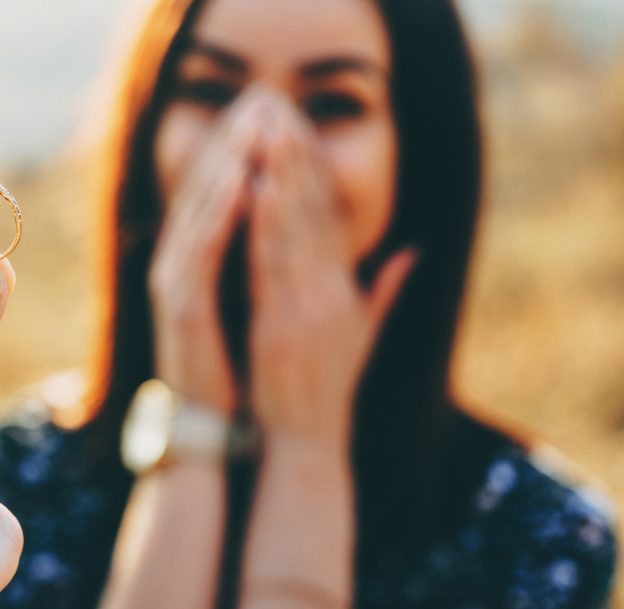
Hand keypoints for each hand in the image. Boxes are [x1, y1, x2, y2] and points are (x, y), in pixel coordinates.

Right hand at [148, 87, 269, 413]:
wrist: (216, 426)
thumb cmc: (245, 370)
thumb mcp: (273, 308)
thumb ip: (290, 269)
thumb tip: (321, 238)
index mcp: (205, 263)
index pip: (227, 194)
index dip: (250, 151)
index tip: (279, 112)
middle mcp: (184, 264)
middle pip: (207, 188)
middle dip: (235, 141)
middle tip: (261, 96)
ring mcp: (177, 282)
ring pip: (201, 207)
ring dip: (227, 160)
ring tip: (254, 120)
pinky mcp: (179, 303)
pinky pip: (200, 246)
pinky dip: (219, 210)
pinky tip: (243, 177)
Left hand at [247, 95, 416, 455]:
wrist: (306, 442)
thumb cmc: (325, 390)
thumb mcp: (361, 335)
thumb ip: (383, 290)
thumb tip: (412, 251)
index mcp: (344, 291)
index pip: (332, 218)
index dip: (315, 169)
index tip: (300, 128)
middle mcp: (329, 292)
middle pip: (316, 212)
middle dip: (297, 156)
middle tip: (280, 108)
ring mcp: (305, 307)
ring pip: (294, 228)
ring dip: (281, 175)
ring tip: (267, 130)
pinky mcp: (280, 324)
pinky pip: (270, 265)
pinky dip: (263, 225)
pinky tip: (253, 188)